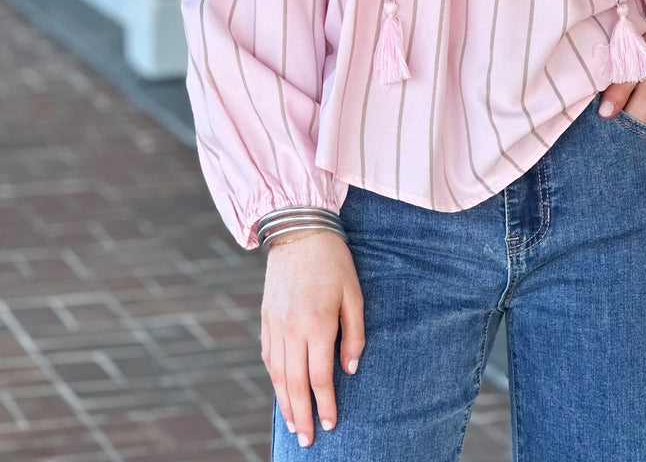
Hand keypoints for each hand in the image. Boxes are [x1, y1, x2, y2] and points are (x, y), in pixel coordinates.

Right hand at [261, 230, 364, 447]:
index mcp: (317, 324)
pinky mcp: (265, 318)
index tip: (331, 424)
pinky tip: (282, 391)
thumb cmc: (334, 262)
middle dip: (302, 415)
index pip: (320, 377)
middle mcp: (291, 329)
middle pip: (295, 384)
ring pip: (278, 375)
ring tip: (293, 425)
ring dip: (286, 403)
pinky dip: (275, 378)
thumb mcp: (354, 294)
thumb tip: (350, 369)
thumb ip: (354, 334)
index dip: (325, 404)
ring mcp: (275, 325)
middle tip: (307, 441)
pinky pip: (268, 356)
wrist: (299, 231)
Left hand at [598, 22, 645, 130]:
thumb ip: (619, 89)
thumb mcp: (638, 59)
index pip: (615, 125)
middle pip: (630, 133)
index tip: (607, 101)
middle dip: (621, 121)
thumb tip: (604, 114)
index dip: (607, 114)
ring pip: (645, 135)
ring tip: (637, 98)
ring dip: (637, 122)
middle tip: (621, 98)